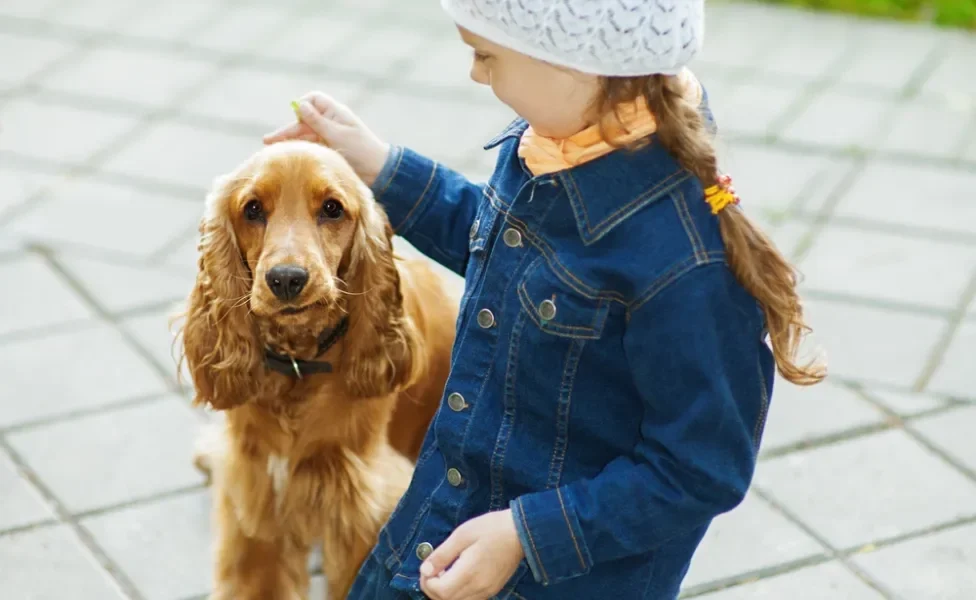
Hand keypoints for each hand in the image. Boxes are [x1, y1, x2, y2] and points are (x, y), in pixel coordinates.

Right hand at [263, 92, 389, 185]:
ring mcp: (329, 137)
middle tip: (268, 141)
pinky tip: (288, 157)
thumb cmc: (361, 150)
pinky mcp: (329, 150)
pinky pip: (310, 148)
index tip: (298, 117)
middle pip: (304, 122)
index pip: (314, 100)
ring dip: (290, 142)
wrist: (378, 171)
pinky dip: (299, 151)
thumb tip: (300, 105)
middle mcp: (330, 122)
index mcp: (335, 113)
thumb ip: (317, 121)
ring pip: (304, 136)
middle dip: (287, 130)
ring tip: (271, 151)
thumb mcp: (337, 134)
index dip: (303, 106)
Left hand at [419, 509, 524, 599]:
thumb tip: (425, 569)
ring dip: (444, 593)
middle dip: (432, 589)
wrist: (522, 532)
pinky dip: (457, 594)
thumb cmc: (491, 528)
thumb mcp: (462, 534)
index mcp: (469, 573)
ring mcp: (487, 592)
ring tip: (444, 573)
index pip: (440, 591)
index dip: (427, 582)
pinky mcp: (492, 590)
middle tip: (432, 570)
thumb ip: (442, 554)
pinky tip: (458, 577)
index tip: (427, 567)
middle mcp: (478, 588)